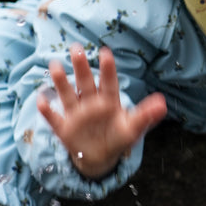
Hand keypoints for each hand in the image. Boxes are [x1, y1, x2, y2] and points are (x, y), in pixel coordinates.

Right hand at [37, 44, 166, 179]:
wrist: (100, 157)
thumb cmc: (118, 137)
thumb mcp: (133, 128)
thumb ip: (146, 115)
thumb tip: (163, 103)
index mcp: (109, 101)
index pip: (109, 83)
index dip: (108, 69)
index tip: (105, 52)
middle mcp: (91, 103)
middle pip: (85, 83)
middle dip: (81, 67)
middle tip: (76, 48)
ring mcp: (76, 114)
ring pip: (67, 95)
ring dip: (61, 82)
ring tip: (55, 66)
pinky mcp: (64, 128)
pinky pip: (54, 118)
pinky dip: (47, 110)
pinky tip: (41, 99)